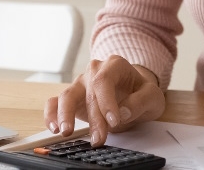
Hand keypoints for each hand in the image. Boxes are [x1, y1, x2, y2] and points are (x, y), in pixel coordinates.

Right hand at [44, 56, 165, 145]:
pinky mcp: (71, 98)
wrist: (134, 92)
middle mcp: (94, 71)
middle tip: (99, 139)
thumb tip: (123, 112)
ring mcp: (80, 84)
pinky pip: (54, 103)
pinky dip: (51, 115)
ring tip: (67, 132)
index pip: (104, 80)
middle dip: (93, 118)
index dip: (106, 102)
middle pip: (88, 92)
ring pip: (66, 96)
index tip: (114, 121)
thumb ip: (140, 102)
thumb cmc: (141, 92)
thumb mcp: (152, 96)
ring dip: (65, 115)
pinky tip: (54, 128)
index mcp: (114, 65)